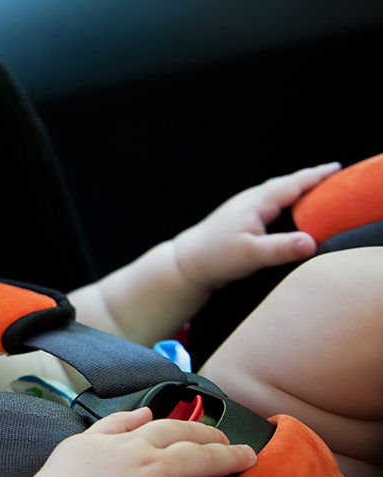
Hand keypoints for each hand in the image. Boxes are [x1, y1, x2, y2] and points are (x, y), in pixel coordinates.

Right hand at [17, 408, 277, 476]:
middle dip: (233, 456)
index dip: (202, 430)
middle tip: (252, 458)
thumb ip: (114, 425)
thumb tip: (144, 412)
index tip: (219, 436)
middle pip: (203, 457)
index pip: (176, 429)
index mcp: (131, 445)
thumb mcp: (79, 444)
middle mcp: (150, 467)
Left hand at [172, 163, 340, 289]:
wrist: (186, 262)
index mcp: (257, 203)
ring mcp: (244, 208)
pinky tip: (289, 208)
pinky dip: (284, 200)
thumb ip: (280, 248)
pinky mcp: (240, 219)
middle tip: (334, 174)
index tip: (336, 168)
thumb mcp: (251, 255)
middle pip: (286, 184)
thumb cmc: (216, 257)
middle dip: (309, 178)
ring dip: (296, 188)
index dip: (315, 177)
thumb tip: (311, 243)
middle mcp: (251, 200)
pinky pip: (269, 203)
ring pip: (276, 193)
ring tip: (317, 188)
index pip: (292, 184)